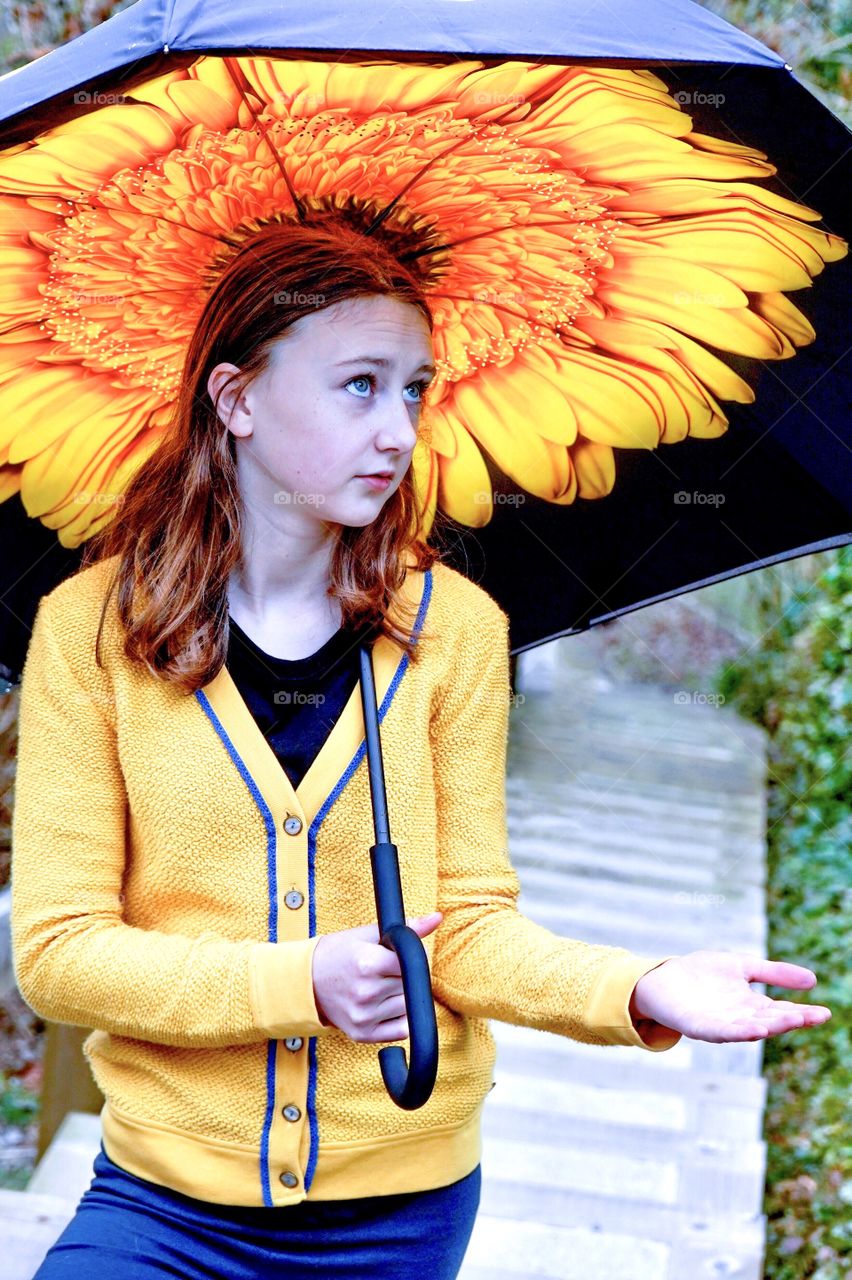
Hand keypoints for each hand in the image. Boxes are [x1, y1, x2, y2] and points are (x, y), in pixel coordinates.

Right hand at [312, 913, 442, 1042]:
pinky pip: (401, 1030)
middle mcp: (366, 992)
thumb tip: (436, 918)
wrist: (305, 980)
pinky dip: (399, 1018)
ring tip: (380, 987)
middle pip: (410, 986)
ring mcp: (364, 1016)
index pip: (411, 964)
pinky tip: (383, 1005)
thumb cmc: (338, 953)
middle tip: (384, 972)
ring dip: (401, 997)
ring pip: (408, 1006)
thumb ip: (406, 929)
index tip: (396, 958)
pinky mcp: (363, 1034)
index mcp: (367, 963)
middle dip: (403, 978)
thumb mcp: (368, 934)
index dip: (407, 960)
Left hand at [629, 950, 831, 1043]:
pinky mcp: (698, 1027)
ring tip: (789, 1022)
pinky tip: (754, 1029)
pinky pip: (720, 1032)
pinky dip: (737, 1032)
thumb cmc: (701, 974)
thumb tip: (813, 980)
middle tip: (814, 1017)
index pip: (781, 1010)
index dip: (803, 1013)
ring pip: (748, 1029)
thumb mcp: (741, 966)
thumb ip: (773, 973)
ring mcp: (719, 1024)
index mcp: (750, 1005)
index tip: (825, 1012)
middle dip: (790, 1020)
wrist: (660, 979)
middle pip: (769, 1021)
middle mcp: (739, 1018)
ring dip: (768, 1027)